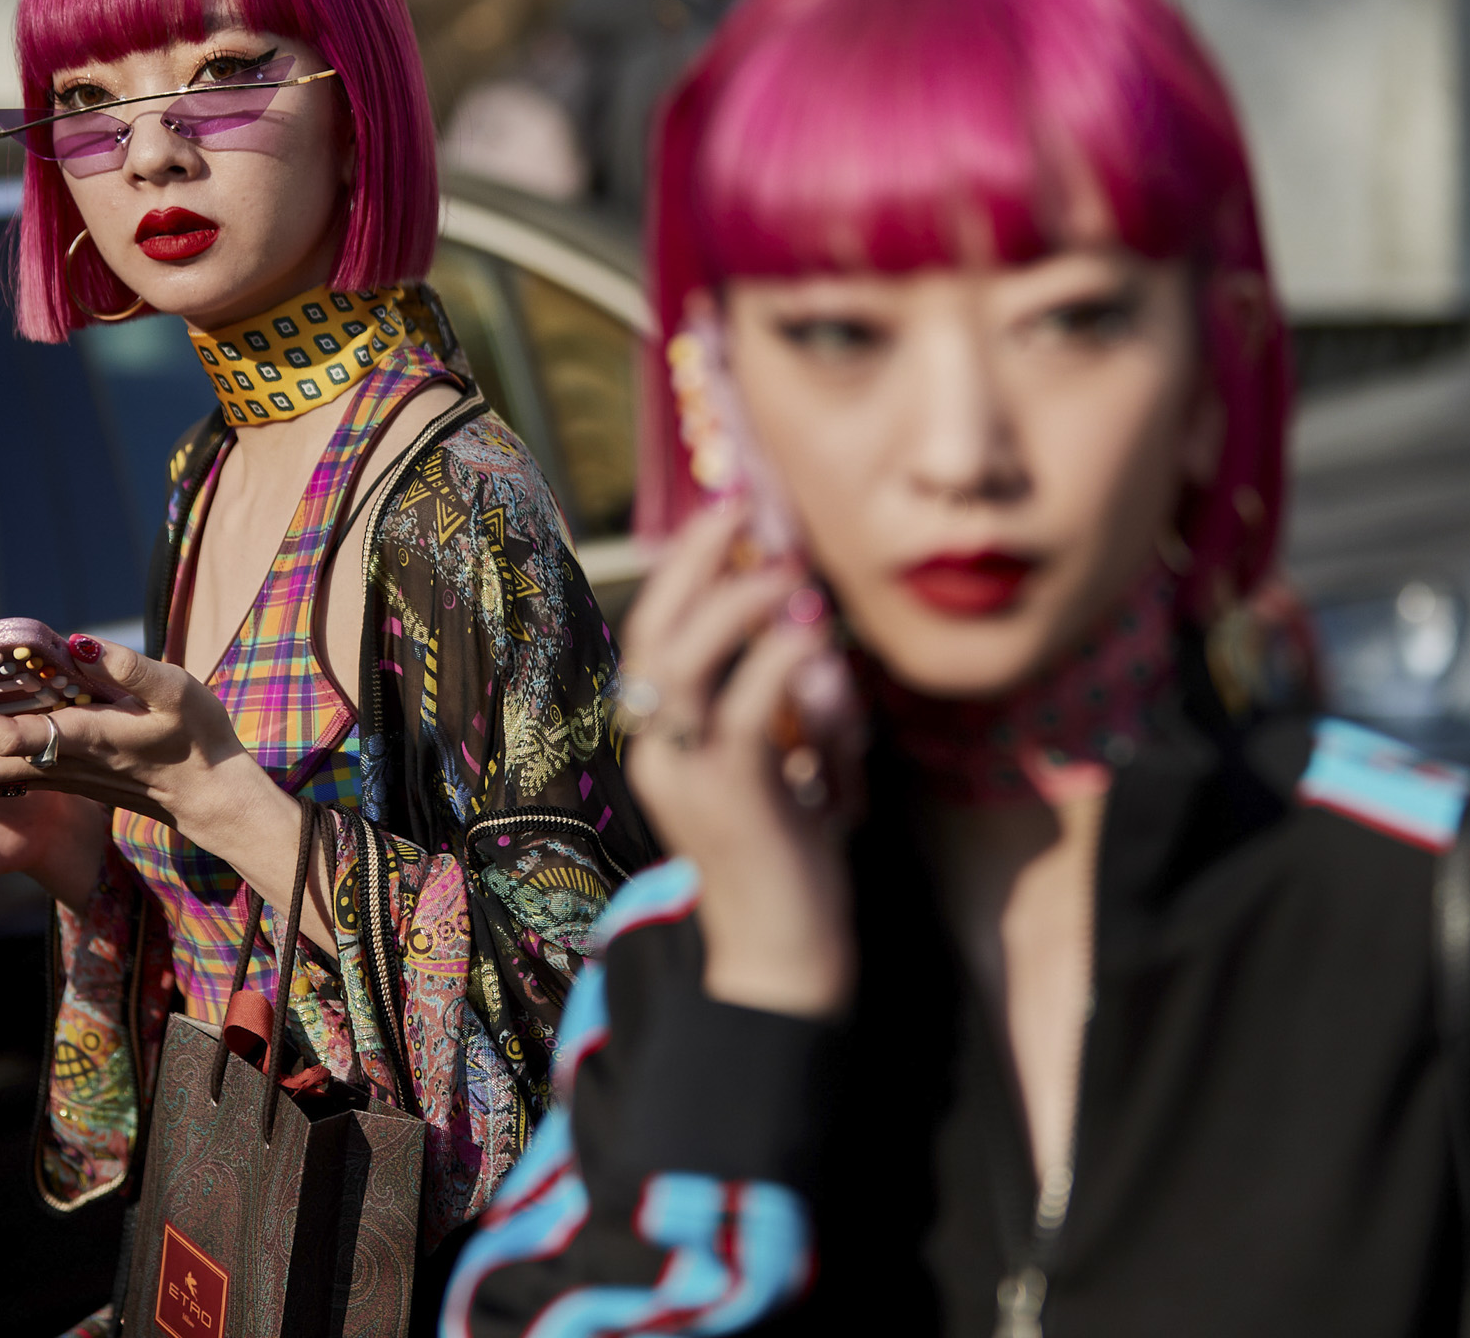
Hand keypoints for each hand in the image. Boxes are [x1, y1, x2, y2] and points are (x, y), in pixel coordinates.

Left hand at [0, 642, 323, 934]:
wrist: (211, 797)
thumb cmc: (199, 741)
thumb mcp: (176, 690)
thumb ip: (126, 666)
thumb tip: (73, 641)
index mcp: (83, 744)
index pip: (4, 739)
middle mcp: (63, 767)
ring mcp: (61, 778)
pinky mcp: (66, 779)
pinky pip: (5, 772)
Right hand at [620, 500, 863, 1018]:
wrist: (786, 957)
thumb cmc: (794, 863)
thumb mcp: (788, 772)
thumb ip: (792, 715)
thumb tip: (818, 650)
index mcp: (661, 745)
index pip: (653, 640)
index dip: (682, 574)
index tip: (723, 522)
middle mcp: (658, 753)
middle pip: (651, 636)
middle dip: (691, 563)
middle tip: (739, 512)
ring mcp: (687, 774)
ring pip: (683, 662)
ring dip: (734, 604)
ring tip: (785, 573)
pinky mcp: (731, 795)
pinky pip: (747, 708)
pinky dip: (778, 662)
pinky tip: (815, 643)